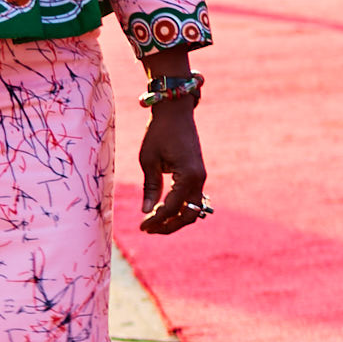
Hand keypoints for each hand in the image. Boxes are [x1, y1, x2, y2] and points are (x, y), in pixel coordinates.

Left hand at [137, 94, 212, 231]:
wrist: (176, 112)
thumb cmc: (159, 132)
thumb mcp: (148, 160)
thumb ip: (150, 187)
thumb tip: (146, 211)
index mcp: (188, 176)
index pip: (173, 207)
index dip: (157, 220)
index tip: (142, 227)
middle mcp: (199, 179)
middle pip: (190, 214)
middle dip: (170, 226)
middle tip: (150, 229)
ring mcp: (200, 177)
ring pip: (193, 208)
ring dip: (176, 218)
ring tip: (155, 222)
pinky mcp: (197, 174)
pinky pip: (192, 198)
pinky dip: (180, 207)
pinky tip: (164, 209)